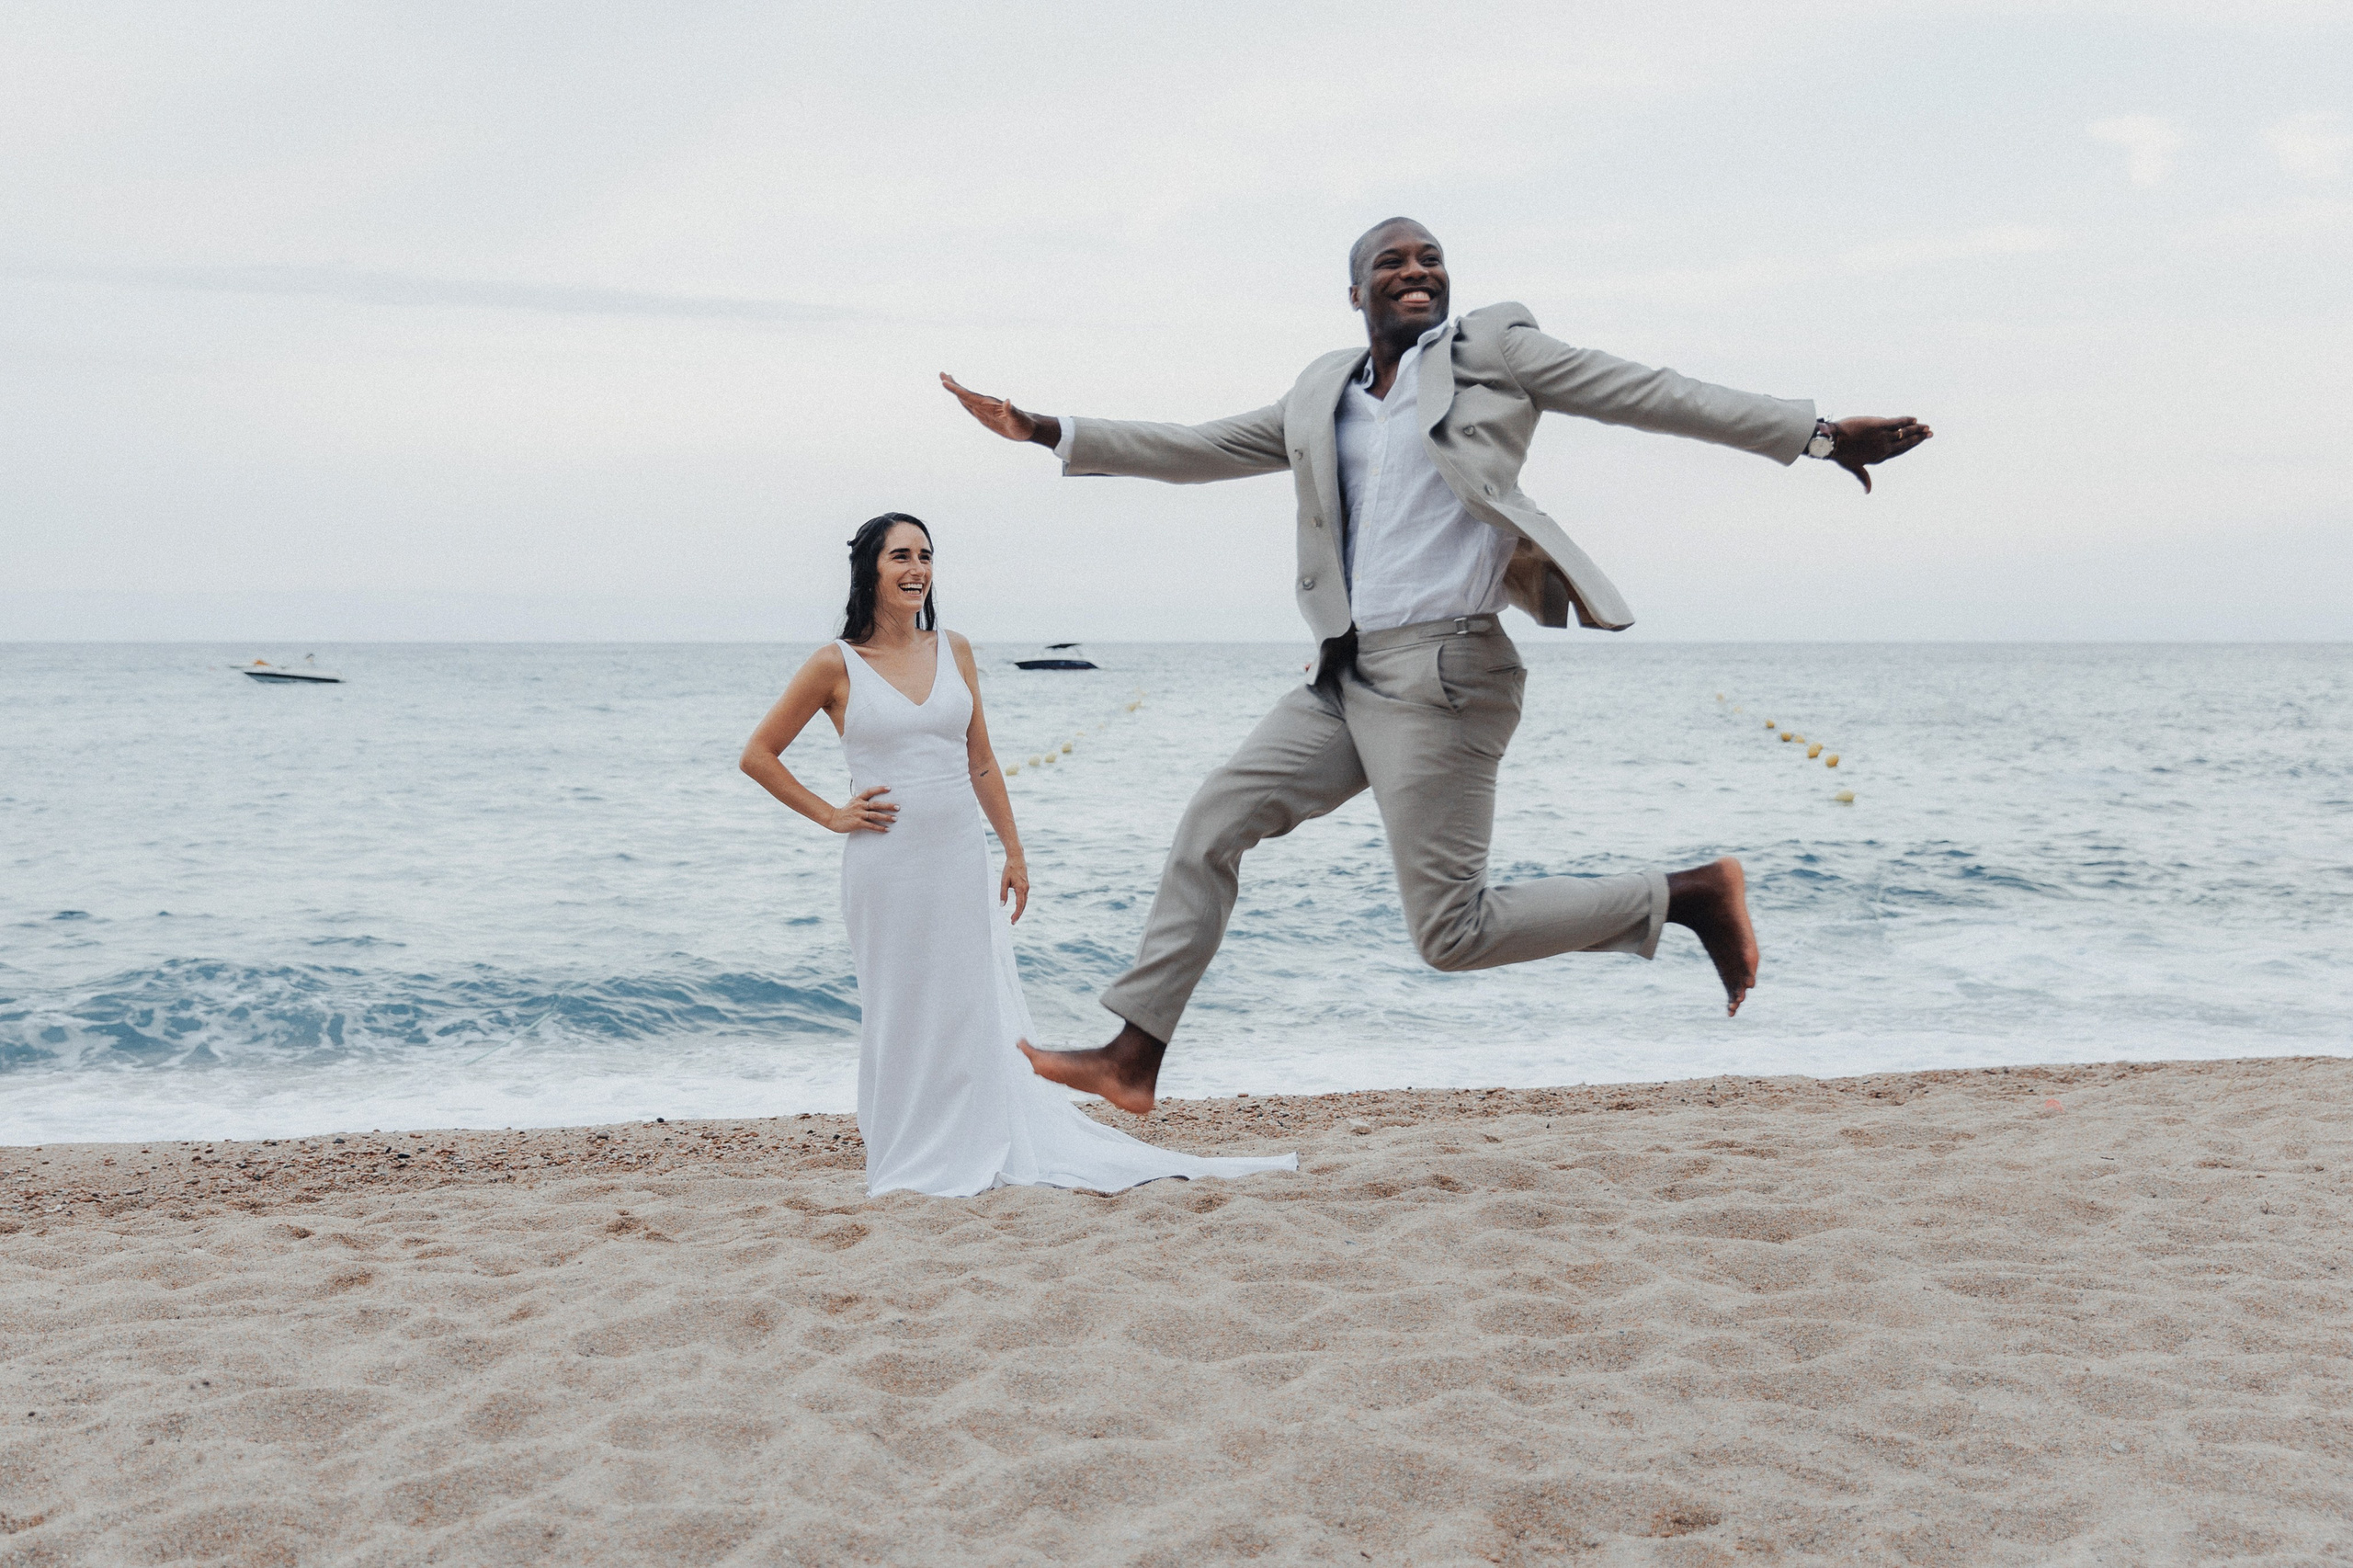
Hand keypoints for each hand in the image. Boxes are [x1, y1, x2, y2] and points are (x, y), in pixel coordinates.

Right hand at [828, 785, 895, 833]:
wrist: (834, 819)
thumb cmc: (847, 810)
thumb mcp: (854, 801)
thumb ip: (864, 799)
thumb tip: (876, 798)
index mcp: (859, 798)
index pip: (870, 791)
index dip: (879, 789)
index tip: (889, 788)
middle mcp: (859, 805)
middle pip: (876, 804)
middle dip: (888, 806)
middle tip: (898, 807)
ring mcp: (859, 814)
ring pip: (875, 815)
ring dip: (886, 817)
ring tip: (895, 819)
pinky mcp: (858, 823)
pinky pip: (871, 826)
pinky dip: (879, 828)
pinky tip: (887, 829)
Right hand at [940, 373, 1058, 448]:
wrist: (1029, 427)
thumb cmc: (1024, 424)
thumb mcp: (1018, 419)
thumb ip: (1012, 411)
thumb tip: (1008, 401)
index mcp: (989, 405)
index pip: (969, 396)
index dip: (957, 390)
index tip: (946, 382)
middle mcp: (985, 405)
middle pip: (965, 394)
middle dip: (953, 385)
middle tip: (942, 374)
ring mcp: (985, 410)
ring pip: (967, 399)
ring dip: (956, 391)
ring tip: (946, 381)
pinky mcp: (986, 416)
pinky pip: (971, 408)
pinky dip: (963, 401)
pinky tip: (960, 398)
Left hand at [999, 856, 1028, 923]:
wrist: (1017, 858)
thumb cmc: (1009, 868)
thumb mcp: (1004, 881)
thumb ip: (1003, 893)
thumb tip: (1001, 905)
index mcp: (1021, 888)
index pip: (1019, 905)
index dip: (1016, 914)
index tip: (1012, 921)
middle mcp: (1026, 889)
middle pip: (1023, 905)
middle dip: (1018, 914)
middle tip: (1012, 922)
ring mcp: (1027, 887)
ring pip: (1024, 902)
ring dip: (1020, 910)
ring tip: (1014, 917)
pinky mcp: (1026, 885)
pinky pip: (1024, 897)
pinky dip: (1021, 904)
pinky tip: (1018, 907)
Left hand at [1830, 415, 1932, 493]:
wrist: (1833, 443)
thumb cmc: (1841, 455)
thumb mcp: (1854, 467)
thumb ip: (1863, 477)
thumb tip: (1867, 492)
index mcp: (1879, 457)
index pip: (1899, 451)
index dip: (1910, 446)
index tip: (1919, 442)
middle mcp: (1883, 448)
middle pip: (1905, 442)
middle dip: (1918, 438)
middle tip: (1930, 433)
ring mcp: (1881, 437)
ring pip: (1903, 432)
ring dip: (1916, 429)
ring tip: (1926, 426)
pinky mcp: (1878, 426)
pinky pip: (1896, 423)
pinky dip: (1905, 421)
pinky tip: (1913, 419)